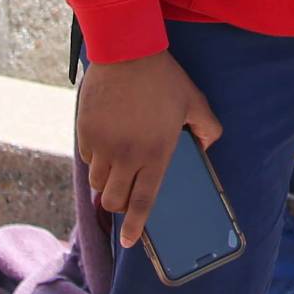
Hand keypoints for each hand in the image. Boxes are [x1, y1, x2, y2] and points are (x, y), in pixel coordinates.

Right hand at [75, 52, 220, 251]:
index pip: (144, 202)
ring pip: (98, 183)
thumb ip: (208, 128)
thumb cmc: (164, 77)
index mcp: (156, 154)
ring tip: (116, 169)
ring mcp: (103, 145)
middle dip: (118, 206)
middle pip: (114, 200)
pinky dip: (95, 159)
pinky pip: (88, 158)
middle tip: (124, 198)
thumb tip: (208, 147)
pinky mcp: (86, 132)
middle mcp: (127, 156)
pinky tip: (106, 143)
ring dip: (107, 183)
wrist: (127, 51)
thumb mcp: (195, 101)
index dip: (136, 227)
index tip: (129, 241)